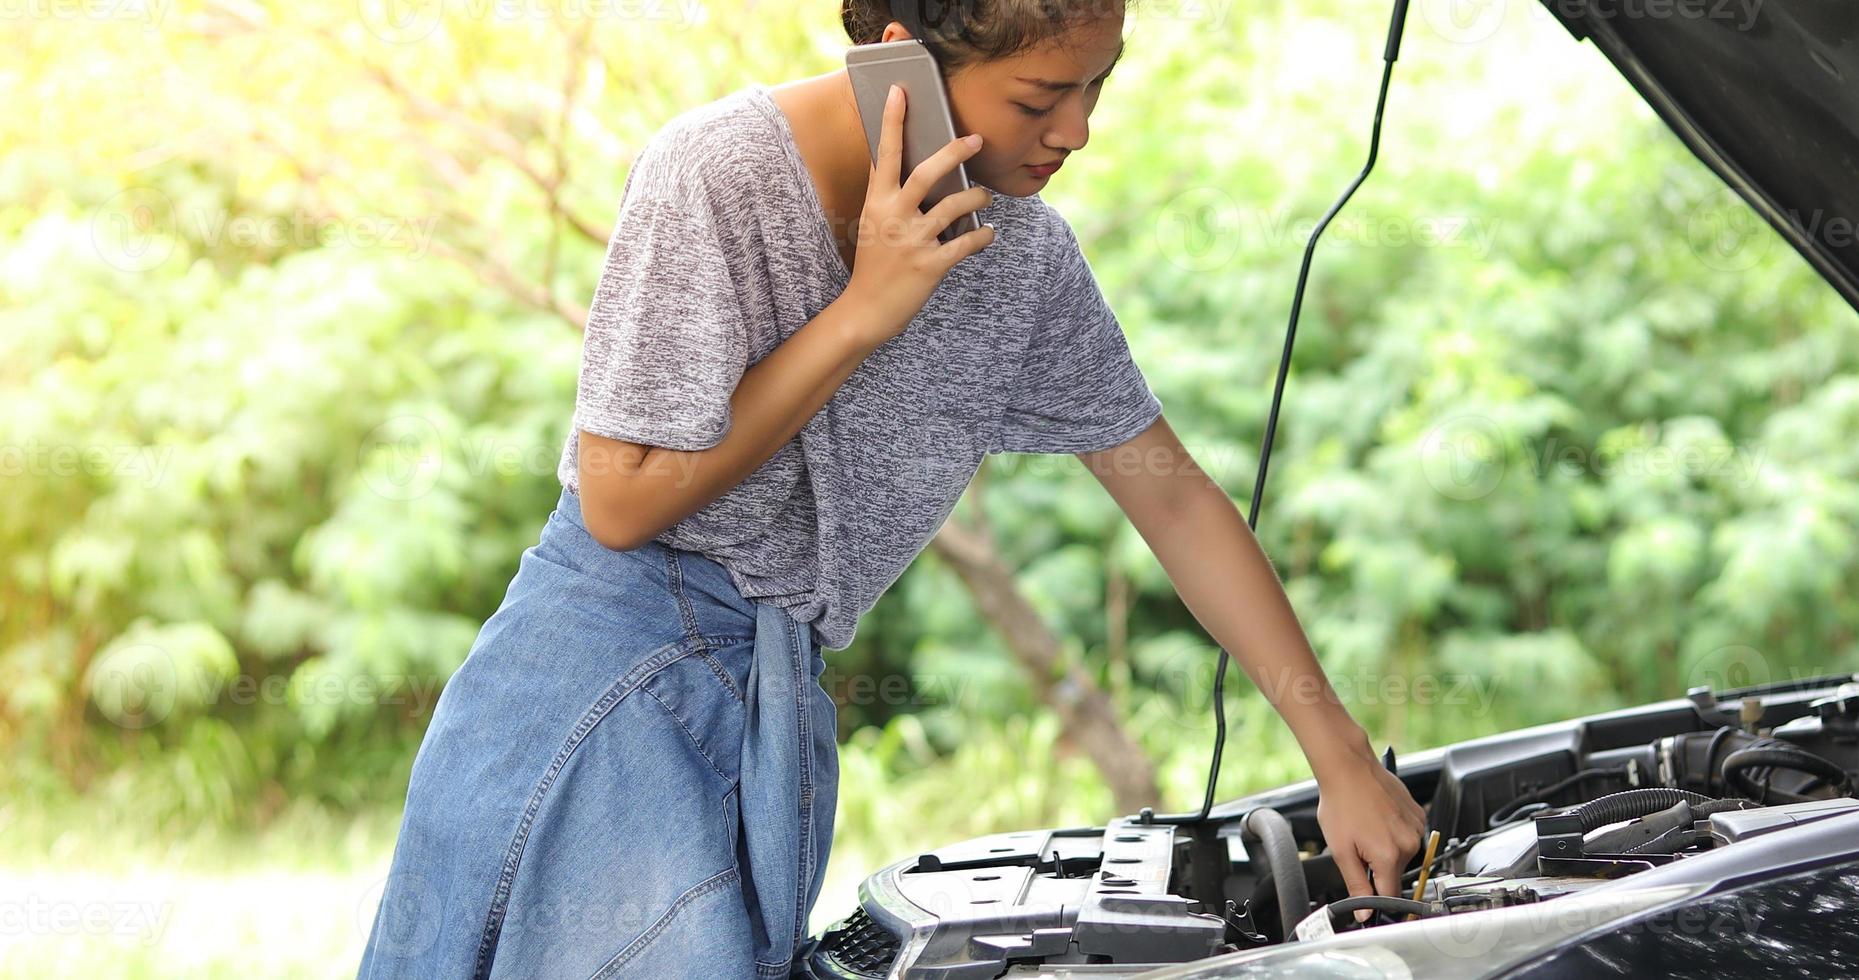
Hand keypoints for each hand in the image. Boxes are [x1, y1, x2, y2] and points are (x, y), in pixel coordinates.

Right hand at [844, 83, 996, 343]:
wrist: (865, 311)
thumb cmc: (874, 264)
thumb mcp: (873, 224)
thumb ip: (886, 195)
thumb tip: (900, 163)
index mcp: (877, 202)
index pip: (885, 154)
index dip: (893, 121)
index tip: (900, 91)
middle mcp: (894, 217)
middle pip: (927, 173)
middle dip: (955, 152)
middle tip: (976, 140)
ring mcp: (912, 241)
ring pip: (954, 205)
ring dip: (976, 196)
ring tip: (985, 195)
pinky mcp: (930, 265)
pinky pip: (966, 243)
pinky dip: (983, 235)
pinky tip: (988, 232)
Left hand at [1312, 743, 1428, 922]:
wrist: (1349, 768)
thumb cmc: (1341, 803)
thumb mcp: (1341, 850)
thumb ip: (1356, 885)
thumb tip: (1364, 913)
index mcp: (1389, 856)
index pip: (1390, 895)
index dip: (1377, 900)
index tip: (1369, 898)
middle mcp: (1409, 844)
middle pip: (1395, 874)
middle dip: (1377, 868)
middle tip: (1358, 846)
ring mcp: (1416, 828)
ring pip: (1402, 855)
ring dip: (1386, 850)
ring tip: (1366, 828)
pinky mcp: (1419, 816)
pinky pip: (1408, 836)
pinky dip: (1394, 834)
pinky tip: (1377, 819)